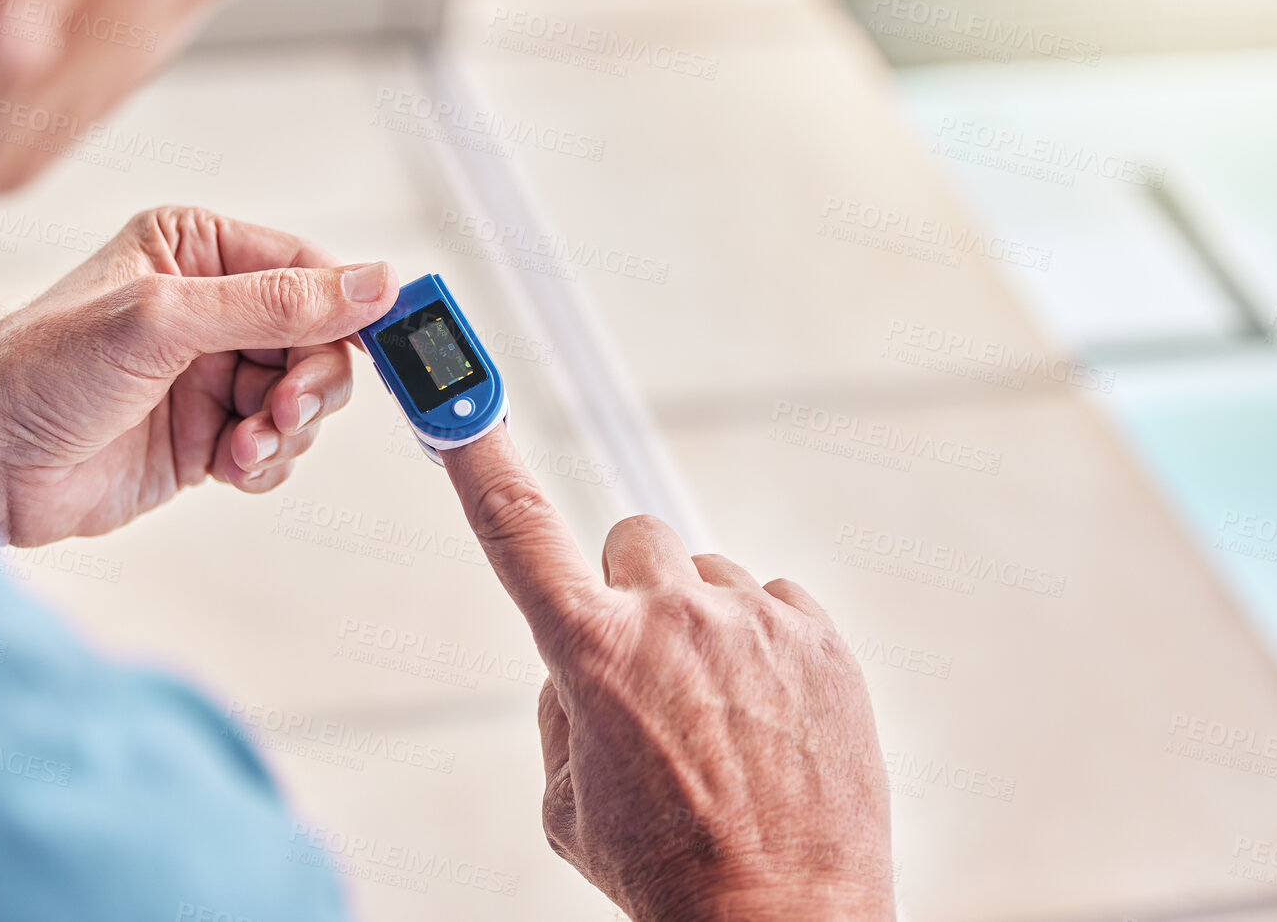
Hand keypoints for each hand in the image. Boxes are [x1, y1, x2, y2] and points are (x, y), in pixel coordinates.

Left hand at [0, 207, 396, 545]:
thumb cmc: (38, 370)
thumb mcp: (165, 320)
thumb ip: (276, 303)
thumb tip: (372, 283)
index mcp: (195, 249)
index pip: (308, 270)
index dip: (352, 308)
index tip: (394, 341)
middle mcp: (208, 307)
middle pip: (317, 341)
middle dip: (311, 383)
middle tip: (286, 411)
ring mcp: (208, 375)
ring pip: (302, 400)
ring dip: (286, 429)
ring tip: (242, 446)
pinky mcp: (204, 436)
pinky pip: (275, 448)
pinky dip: (266, 463)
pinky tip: (227, 467)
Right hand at [440, 427, 894, 921]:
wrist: (783, 920)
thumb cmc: (669, 871)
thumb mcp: (567, 803)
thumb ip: (561, 705)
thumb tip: (582, 660)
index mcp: (591, 653)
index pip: (516, 529)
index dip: (478, 458)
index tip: (455, 406)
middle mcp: (672, 618)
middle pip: (633, 539)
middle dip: (629, 589)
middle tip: (647, 665)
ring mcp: (754, 622)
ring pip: (707, 576)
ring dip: (702, 623)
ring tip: (720, 715)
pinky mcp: (821, 639)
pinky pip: (774, 605)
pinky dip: (764, 645)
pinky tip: (767, 714)